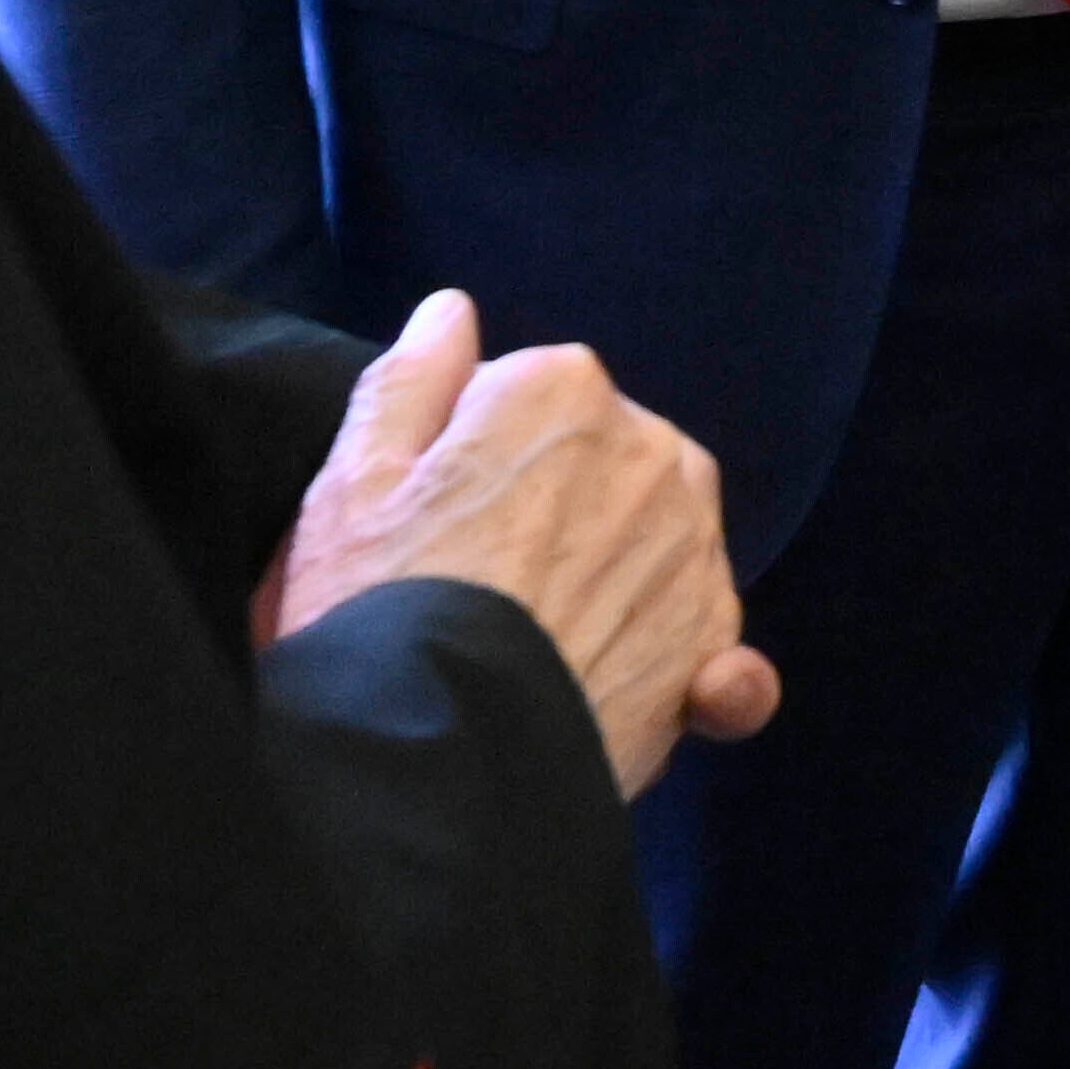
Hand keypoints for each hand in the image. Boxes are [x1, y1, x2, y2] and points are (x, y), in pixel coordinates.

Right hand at [271, 290, 782, 797]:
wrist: (439, 756)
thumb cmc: (378, 607)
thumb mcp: (352, 476)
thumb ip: (411, 379)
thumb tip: (454, 312)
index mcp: (562, 387)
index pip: (525, 402)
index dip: (469, 464)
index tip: (432, 523)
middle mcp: (653, 450)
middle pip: (599, 465)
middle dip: (552, 512)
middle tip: (474, 586)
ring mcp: (695, 548)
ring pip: (654, 539)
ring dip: (612, 575)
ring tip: (533, 639)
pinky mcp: (717, 645)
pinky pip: (707, 631)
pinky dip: (687, 658)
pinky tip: (640, 693)